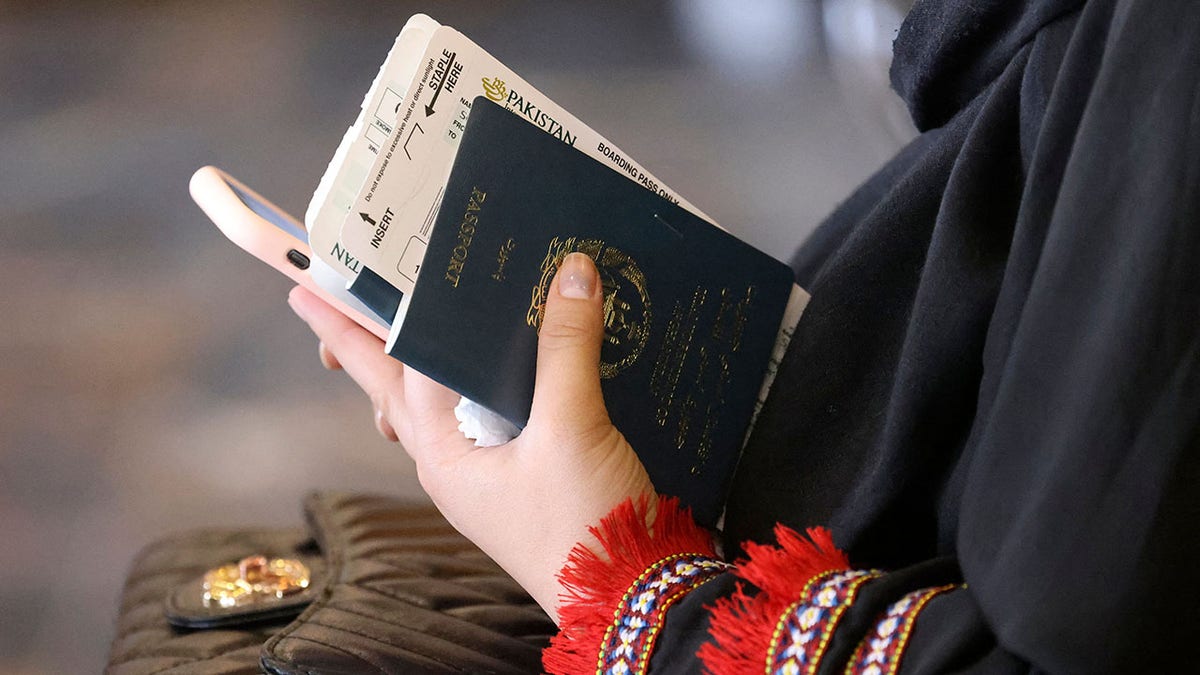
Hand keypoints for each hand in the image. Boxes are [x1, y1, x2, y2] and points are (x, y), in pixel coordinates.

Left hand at [287, 252, 655, 620]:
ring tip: (389, 334)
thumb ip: (566, 348)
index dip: (375, 319)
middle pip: (393, 390)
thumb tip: (571, 274)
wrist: (625, 594)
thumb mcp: (572, 428)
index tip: (343, 281)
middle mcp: (453, 464)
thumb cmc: (583, 527)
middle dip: (358, 346)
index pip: (401, 367)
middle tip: (318, 304)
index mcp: (445, 454)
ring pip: (435, 408)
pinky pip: (480, 422)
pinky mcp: (520, 477)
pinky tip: (489, 373)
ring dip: (410, 369)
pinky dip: (473, 388)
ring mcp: (484, 474)